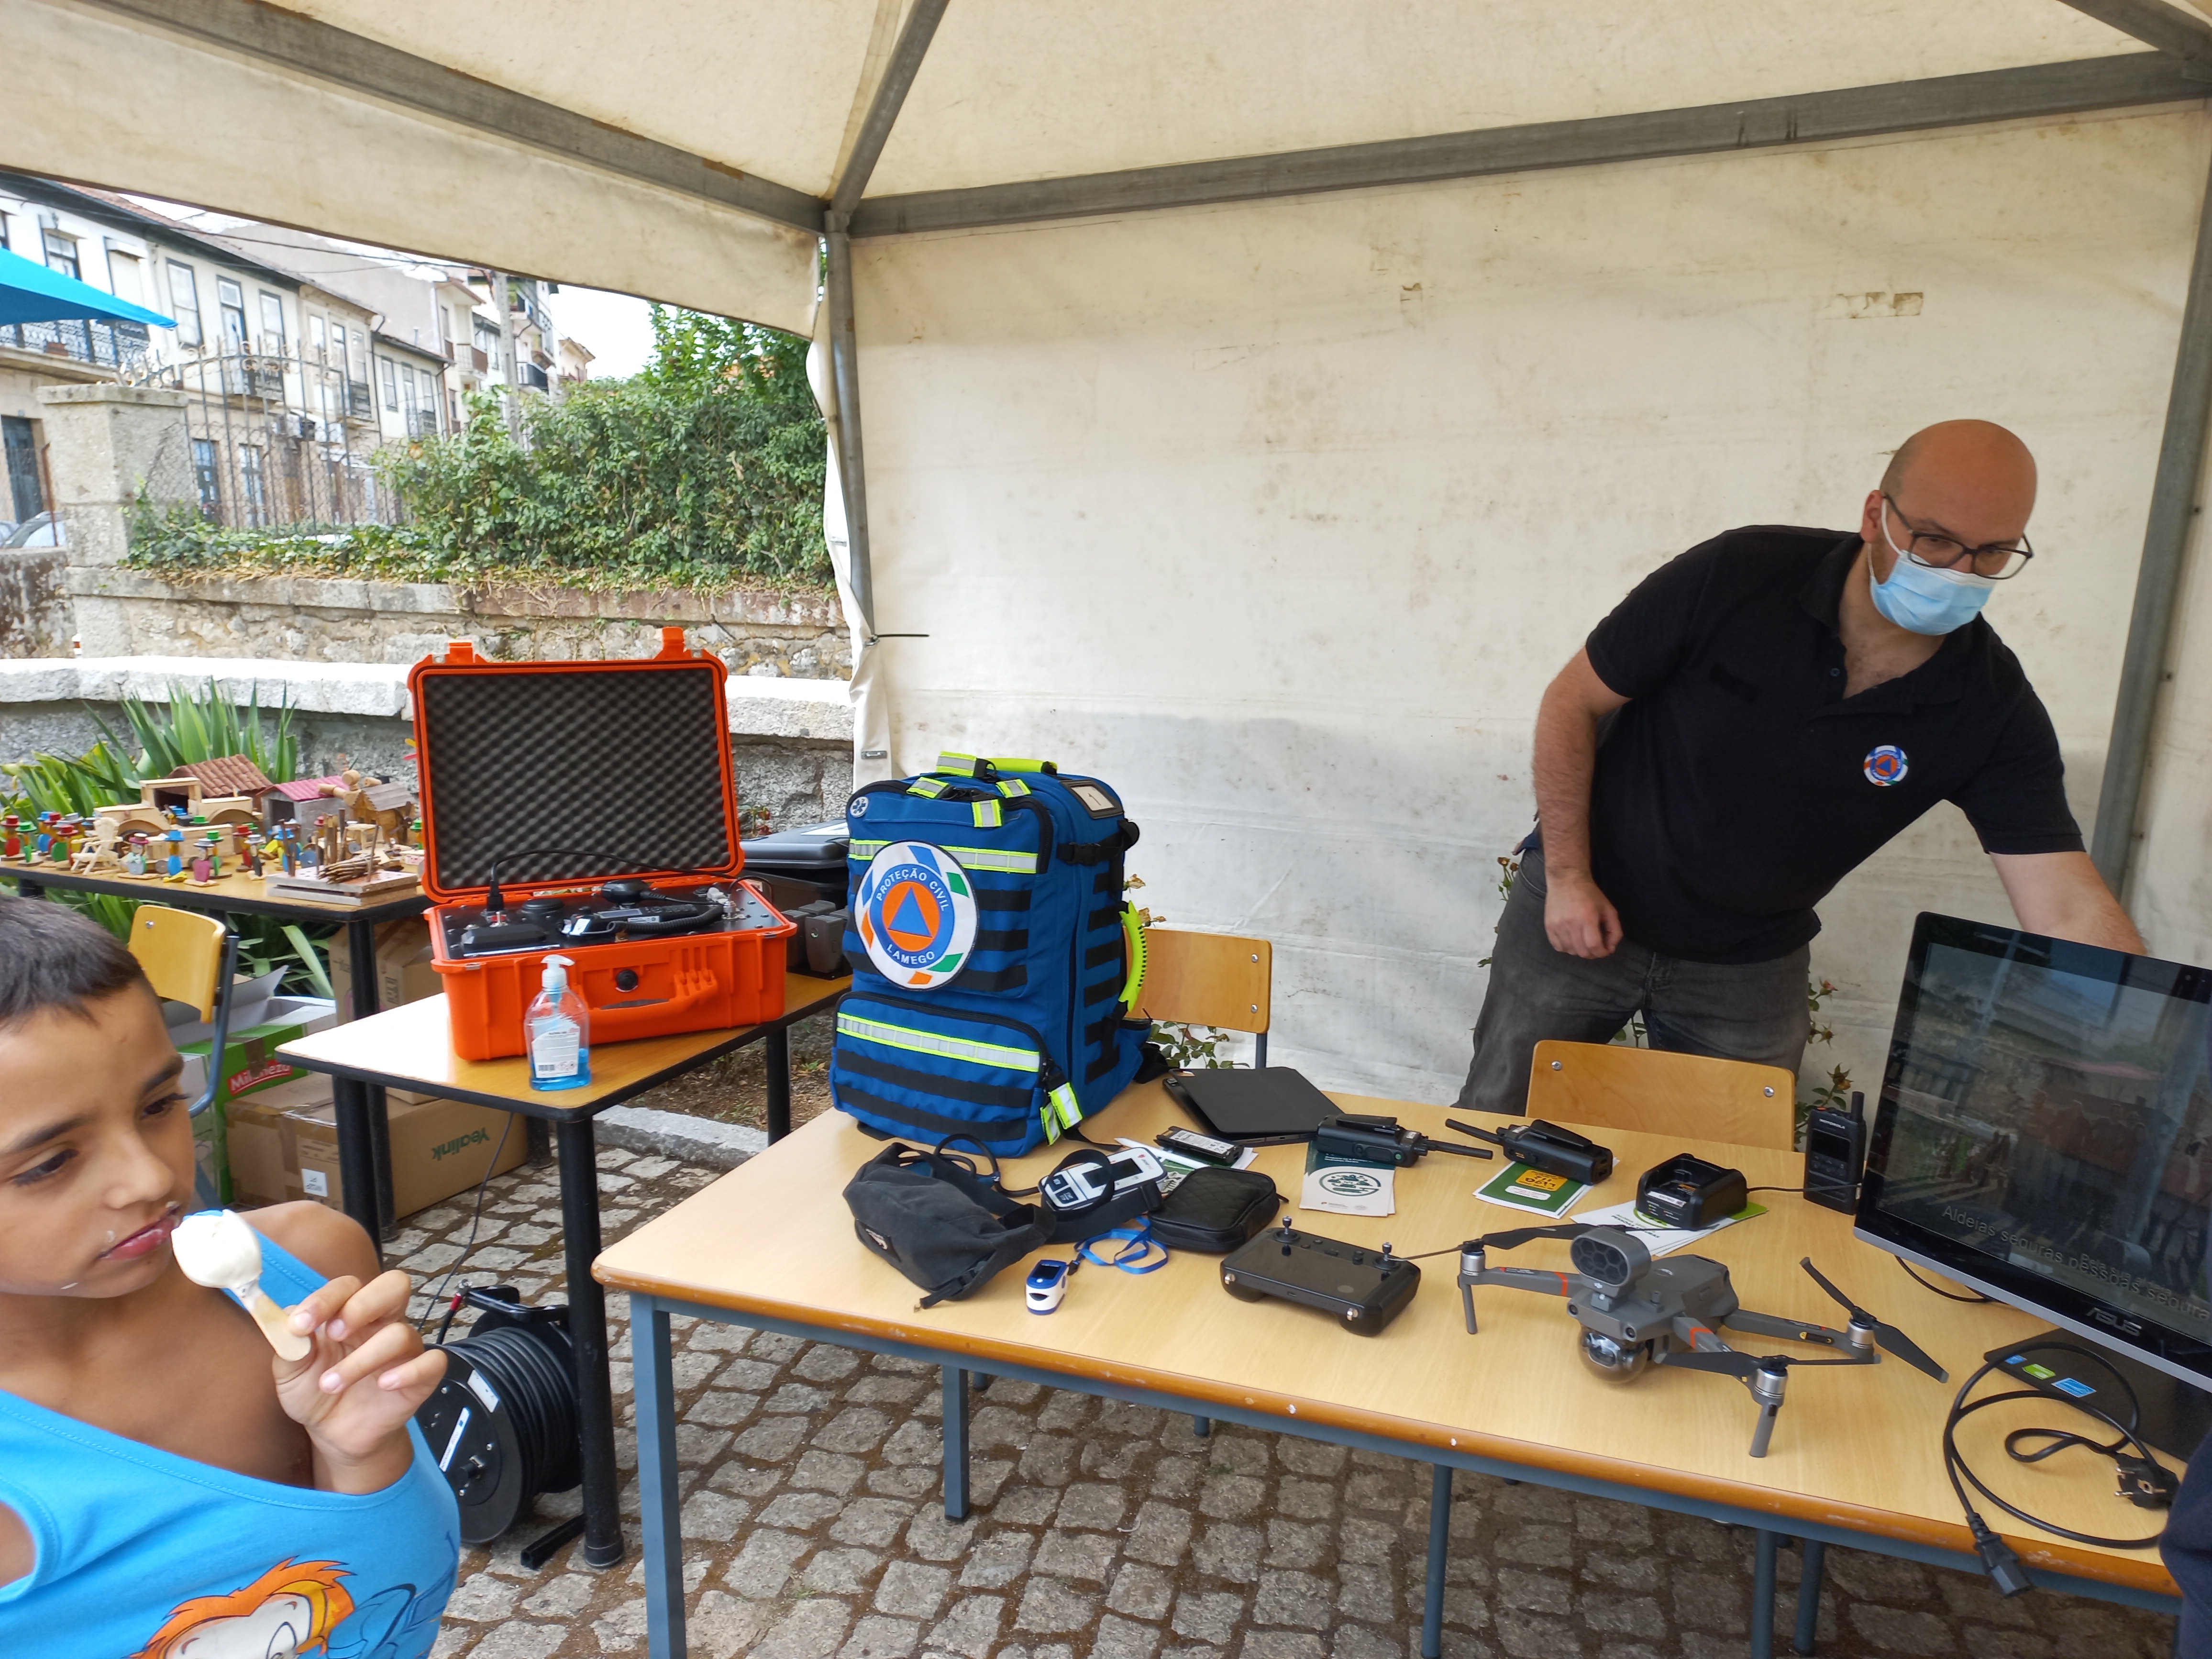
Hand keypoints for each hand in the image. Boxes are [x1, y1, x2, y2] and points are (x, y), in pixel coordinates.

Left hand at [274, 1269, 445, 1493]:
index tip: (301, 1324)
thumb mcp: (290, 1371)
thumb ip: (289, 1345)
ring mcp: (404, 1349)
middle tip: (335, 1333)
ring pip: (401, 1334)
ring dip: (362, 1359)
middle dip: (364, 1305)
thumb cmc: (314, 1391)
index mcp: (350, 1313)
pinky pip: (433, 1362)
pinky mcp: (422, 1377)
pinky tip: (383, 1385)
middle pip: (394, 1286)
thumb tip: (290, 1321)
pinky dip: (410, 1371)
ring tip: (331, 1384)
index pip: (348, 1286)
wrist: (333, 1432)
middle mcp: (382, 1323)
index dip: (326, 1299)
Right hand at [1544, 867, 1623, 958]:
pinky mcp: (1549, 926)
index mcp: (1588, 917)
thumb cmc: (1589, 894)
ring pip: (1570, 951)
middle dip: (1593, 953)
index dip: (1602, 952)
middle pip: (1582, 952)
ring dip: (1580, 950)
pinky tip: (1572, 939)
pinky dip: (1567, 947)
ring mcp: (1557, 925)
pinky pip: (1558, 947)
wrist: (1566, 880)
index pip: (1594, 946)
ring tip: (1583, 941)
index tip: (1605, 950)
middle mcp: (1571, 922)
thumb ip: (1615, 930)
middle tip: (1596, 946)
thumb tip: (1610, 949)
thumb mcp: (1609, 909)